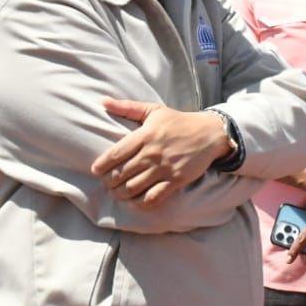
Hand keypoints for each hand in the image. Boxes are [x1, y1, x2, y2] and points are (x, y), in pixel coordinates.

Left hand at [93, 99, 230, 208]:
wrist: (209, 133)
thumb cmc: (178, 122)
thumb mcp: (153, 110)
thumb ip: (127, 107)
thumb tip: (102, 101)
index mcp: (144, 135)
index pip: (114, 154)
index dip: (101, 166)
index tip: (96, 171)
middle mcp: (152, 153)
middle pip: (120, 174)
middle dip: (109, 182)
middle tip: (107, 183)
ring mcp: (164, 168)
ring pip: (133, 188)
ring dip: (121, 194)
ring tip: (118, 193)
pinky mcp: (176, 180)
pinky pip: (153, 198)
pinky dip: (140, 204)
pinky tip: (135, 201)